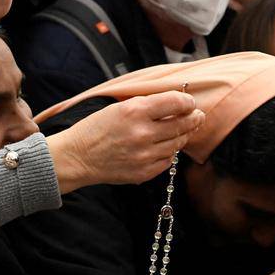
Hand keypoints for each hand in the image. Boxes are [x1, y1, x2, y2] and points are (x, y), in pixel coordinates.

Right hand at [48, 90, 204, 191]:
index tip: (190, 102)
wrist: (77, 157)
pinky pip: (167, 160)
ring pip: (177, 144)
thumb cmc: (96, 128)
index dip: (188, 102)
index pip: (176, 103)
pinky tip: (165, 146)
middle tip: (197, 116)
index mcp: (135, 111)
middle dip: (193, 118)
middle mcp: (143, 134)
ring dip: (183, 135)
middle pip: (182, 124)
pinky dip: (169, 152)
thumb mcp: (119, 106)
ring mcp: (144, 155)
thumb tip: (176, 102)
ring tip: (183, 130)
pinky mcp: (144, 172)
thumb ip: (148, 104)